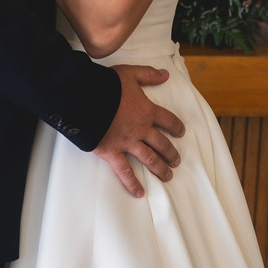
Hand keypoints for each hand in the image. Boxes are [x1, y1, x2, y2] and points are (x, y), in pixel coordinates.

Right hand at [93, 65, 185, 197]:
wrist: (86, 99)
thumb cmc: (107, 85)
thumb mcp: (129, 74)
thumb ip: (148, 74)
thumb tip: (165, 74)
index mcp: (146, 111)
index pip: (167, 120)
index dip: (176, 126)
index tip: (181, 132)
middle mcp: (141, 129)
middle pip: (162, 143)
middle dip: (171, 153)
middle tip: (177, 161)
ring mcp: (128, 143)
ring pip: (149, 158)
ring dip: (160, 168)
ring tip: (168, 176)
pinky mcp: (112, 152)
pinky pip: (124, 171)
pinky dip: (132, 183)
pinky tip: (139, 192)